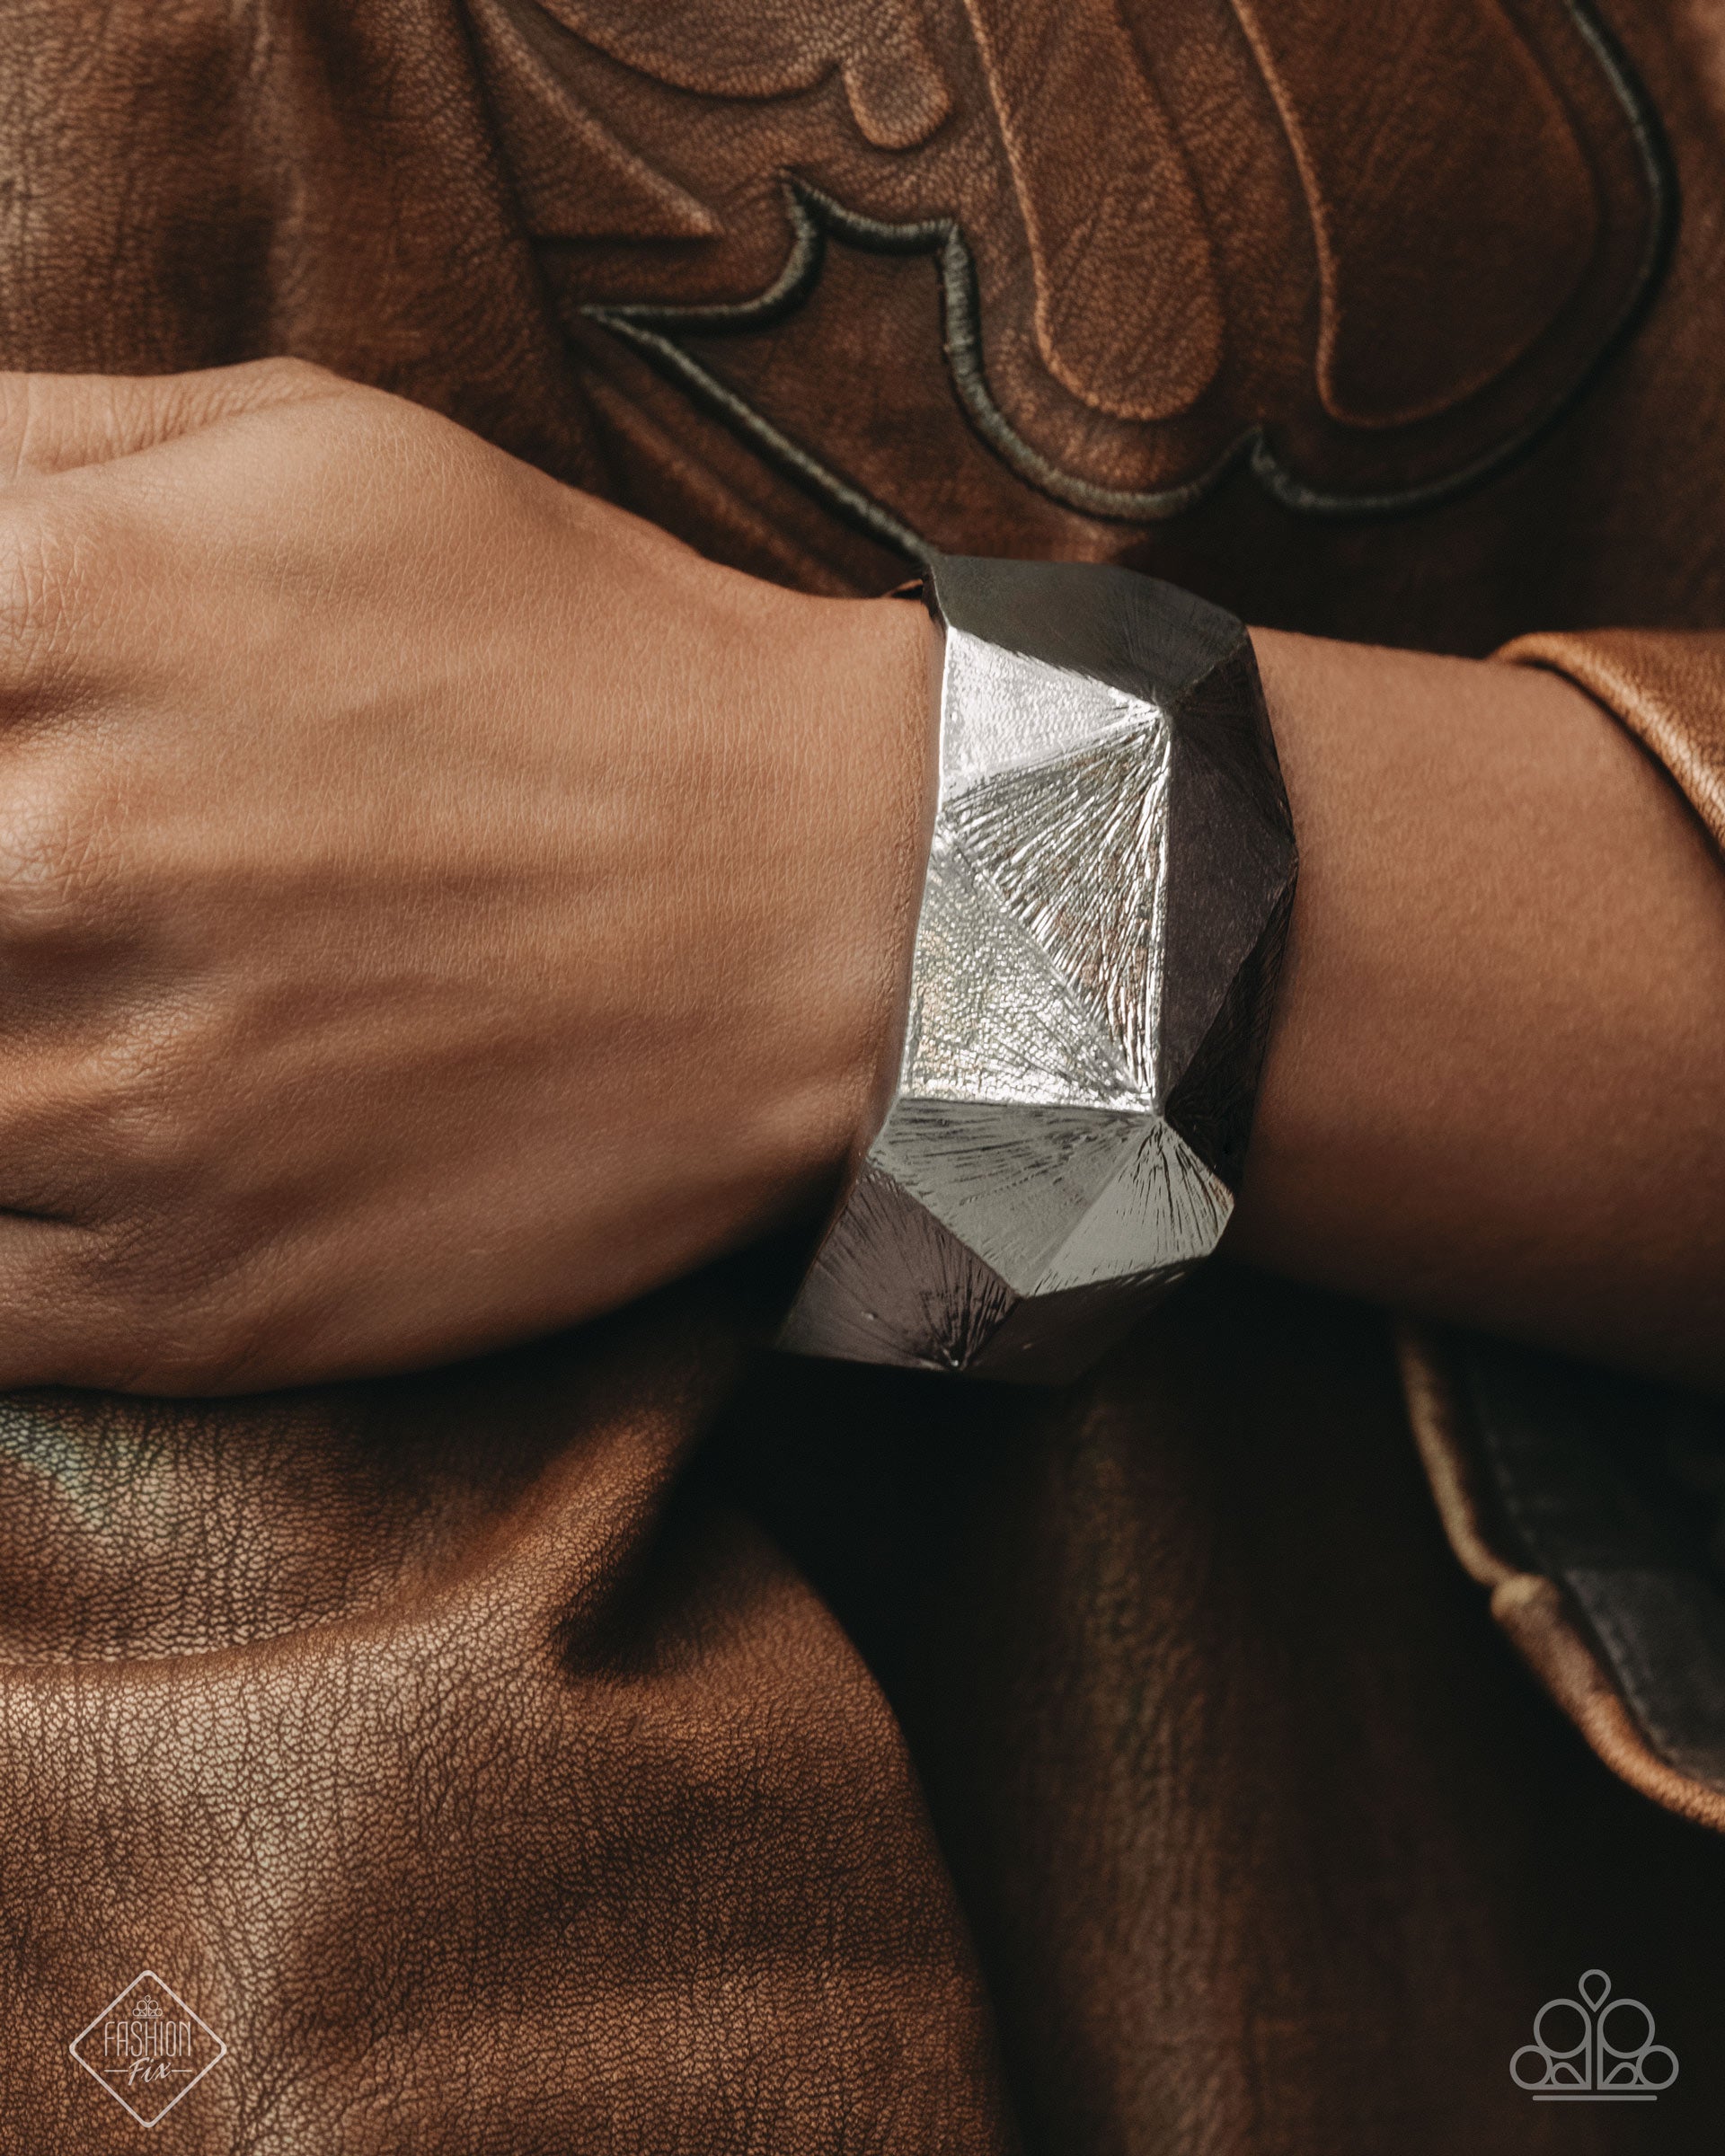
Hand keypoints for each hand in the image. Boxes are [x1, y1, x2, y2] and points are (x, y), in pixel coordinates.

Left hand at [0, 361, 933, 1389]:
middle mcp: (47, 860)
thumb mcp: (306, 447)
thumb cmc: (578, 665)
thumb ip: (19, 447)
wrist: (828, 913)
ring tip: (67, 1004)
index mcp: (43, 611)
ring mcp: (116, 1104)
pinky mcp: (191, 1297)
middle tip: (35, 896)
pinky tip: (53, 1159)